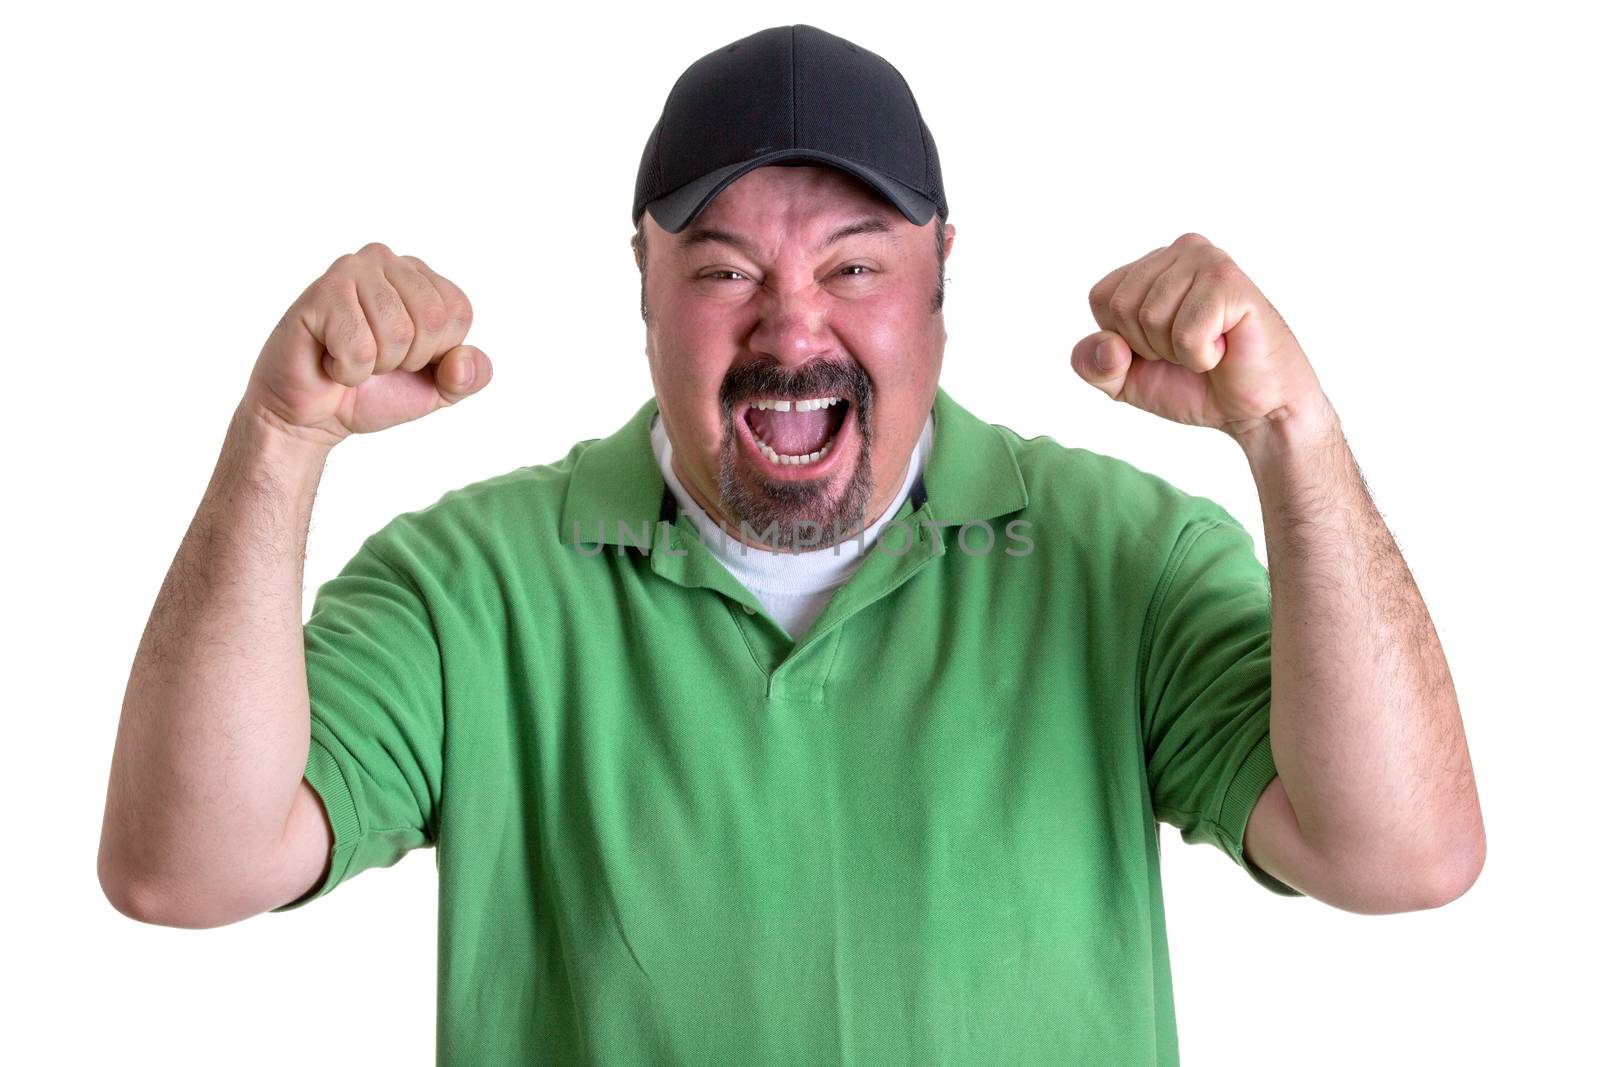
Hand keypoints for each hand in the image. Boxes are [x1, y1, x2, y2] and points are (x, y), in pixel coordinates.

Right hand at [243, 242, 490, 447]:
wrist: (313, 415)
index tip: (405, 358)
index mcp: (420, 276)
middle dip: (408, 359)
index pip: (458, 312)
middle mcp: (386, 260)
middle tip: (376, 359)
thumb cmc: (374, 392)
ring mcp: (351, 270)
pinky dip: (348, 371)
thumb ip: (468, 377)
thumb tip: (463, 362)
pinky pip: (359, 347)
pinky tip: (329, 359)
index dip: (437, 353)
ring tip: (352, 356)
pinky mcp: (321, 292)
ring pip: (397, 332)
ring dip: (376, 365)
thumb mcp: (437, 390)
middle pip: (432, 319)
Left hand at [1070, 232, 1331, 442]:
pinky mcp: (1230, 280)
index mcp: (1151, 265)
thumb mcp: (1125, 381)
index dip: (1124, 340)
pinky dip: (1201, 356)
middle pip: (1123, 307)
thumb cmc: (1194, 385)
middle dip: (1151, 346)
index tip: (1162, 348)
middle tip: (1191, 348)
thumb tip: (1108, 345)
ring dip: (1179, 352)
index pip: (1102, 298)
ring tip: (1211, 346)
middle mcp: (1180, 250)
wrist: (1256, 410)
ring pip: (1151, 318)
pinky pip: (1186, 332)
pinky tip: (1226, 348)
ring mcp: (1206, 259)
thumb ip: (1093, 364)